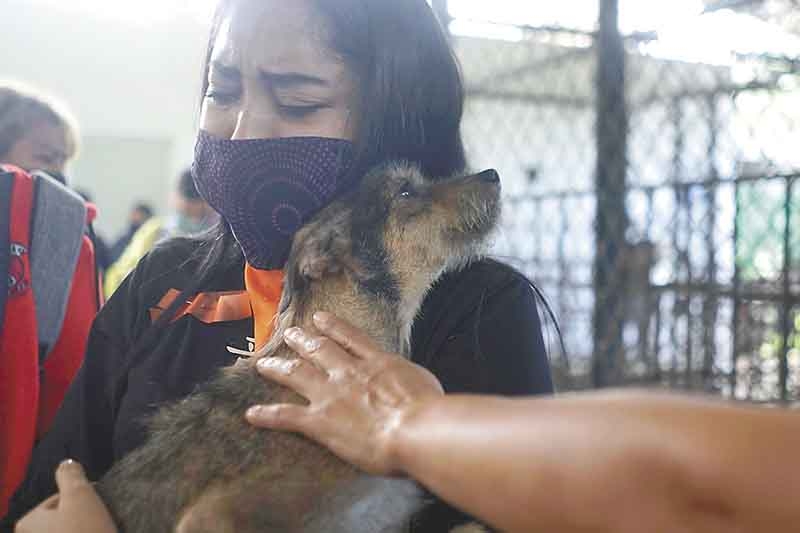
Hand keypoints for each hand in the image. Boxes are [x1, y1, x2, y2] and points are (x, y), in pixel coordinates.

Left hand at [15, 460, 116, 532]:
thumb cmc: (85, 531)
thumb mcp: (80, 494)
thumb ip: (71, 475)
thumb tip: (66, 463)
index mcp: (27, 523)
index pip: (58, 500)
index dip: (81, 500)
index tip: (97, 507)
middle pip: (61, 520)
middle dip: (80, 519)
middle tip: (98, 523)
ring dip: (82, 532)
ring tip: (99, 532)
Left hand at [246, 311, 443, 475]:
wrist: (415, 429)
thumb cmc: (429, 408)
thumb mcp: (424, 382)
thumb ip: (409, 378)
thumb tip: (409, 381)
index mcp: (377, 362)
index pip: (350, 338)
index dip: (332, 326)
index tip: (319, 318)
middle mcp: (349, 372)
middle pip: (319, 350)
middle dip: (301, 340)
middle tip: (288, 332)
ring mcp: (331, 394)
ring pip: (297, 374)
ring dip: (278, 367)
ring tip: (263, 363)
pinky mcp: (320, 421)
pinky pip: (287, 415)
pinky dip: (268, 414)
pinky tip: (251, 414)